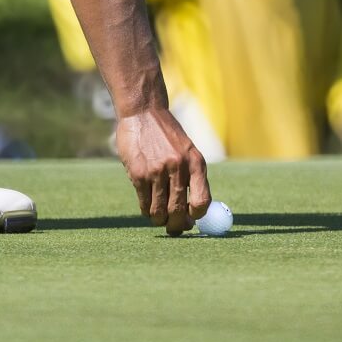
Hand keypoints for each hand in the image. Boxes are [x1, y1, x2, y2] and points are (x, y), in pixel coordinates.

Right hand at [115, 108, 211, 234]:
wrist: (143, 112)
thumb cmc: (167, 136)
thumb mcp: (187, 151)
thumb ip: (191, 178)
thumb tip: (192, 214)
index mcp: (196, 163)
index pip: (202, 202)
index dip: (196, 217)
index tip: (190, 219)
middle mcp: (179, 167)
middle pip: (179, 211)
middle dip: (176, 226)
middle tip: (173, 229)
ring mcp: (157, 171)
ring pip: (159, 211)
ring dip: (159, 219)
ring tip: (159, 217)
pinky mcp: (138, 173)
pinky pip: (144, 203)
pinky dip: (146, 210)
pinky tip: (147, 206)